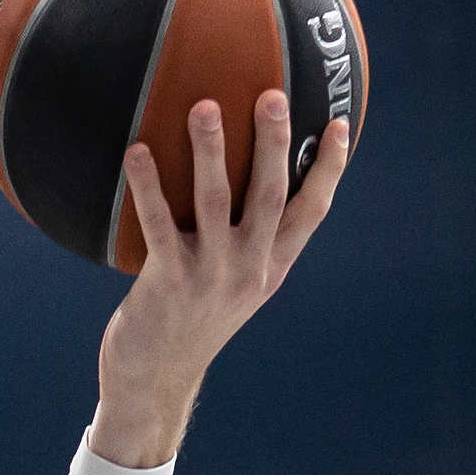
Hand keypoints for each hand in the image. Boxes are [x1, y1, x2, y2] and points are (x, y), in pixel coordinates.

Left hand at [91, 90, 354, 466]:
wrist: (155, 379)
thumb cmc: (190, 320)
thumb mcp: (234, 284)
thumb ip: (247, 240)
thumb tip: (248, 178)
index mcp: (271, 267)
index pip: (312, 212)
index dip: (328, 169)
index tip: (338, 124)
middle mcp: (249, 269)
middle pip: (271, 196)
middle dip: (273, 143)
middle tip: (271, 95)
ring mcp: (211, 275)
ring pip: (217, 201)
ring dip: (211, 152)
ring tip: (204, 106)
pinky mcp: (169, 281)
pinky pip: (159, 224)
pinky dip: (148, 186)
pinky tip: (137, 151)